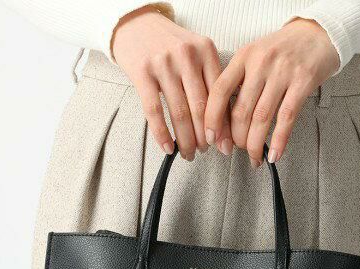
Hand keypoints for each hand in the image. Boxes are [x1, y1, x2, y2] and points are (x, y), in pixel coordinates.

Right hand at [112, 7, 232, 159]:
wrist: (136, 24)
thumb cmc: (170, 46)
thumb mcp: (196, 55)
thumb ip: (210, 82)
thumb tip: (223, 125)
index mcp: (206, 51)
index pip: (219, 97)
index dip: (223, 126)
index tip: (224, 145)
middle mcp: (187, 56)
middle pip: (201, 108)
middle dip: (205, 138)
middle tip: (205, 152)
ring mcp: (164, 64)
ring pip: (179, 113)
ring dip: (185, 140)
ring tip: (188, 153)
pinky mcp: (143, 72)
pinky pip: (154, 111)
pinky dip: (162, 134)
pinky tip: (168, 148)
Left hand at [204, 18, 338, 165]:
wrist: (318, 33)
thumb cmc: (283, 50)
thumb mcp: (255, 56)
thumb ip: (239, 81)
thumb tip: (224, 120)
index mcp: (244, 56)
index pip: (220, 91)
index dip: (212, 118)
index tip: (211, 138)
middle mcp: (261, 63)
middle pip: (241, 110)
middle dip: (237, 138)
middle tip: (237, 149)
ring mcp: (282, 72)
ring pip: (261, 118)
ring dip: (255, 144)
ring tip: (254, 157)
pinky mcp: (303, 82)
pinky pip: (286, 118)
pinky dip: (278, 141)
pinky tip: (274, 154)